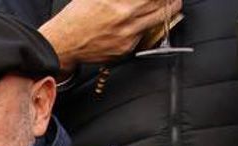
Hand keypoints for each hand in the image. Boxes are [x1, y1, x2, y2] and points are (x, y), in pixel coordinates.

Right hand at [41, 0, 181, 68]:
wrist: (63, 43)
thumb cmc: (77, 16)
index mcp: (118, 1)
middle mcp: (125, 16)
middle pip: (160, 3)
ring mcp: (127, 34)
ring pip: (157, 20)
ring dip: (169, 10)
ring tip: (174, 5)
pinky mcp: (125, 49)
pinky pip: (142, 36)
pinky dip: (145, 28)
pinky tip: (142, 23)